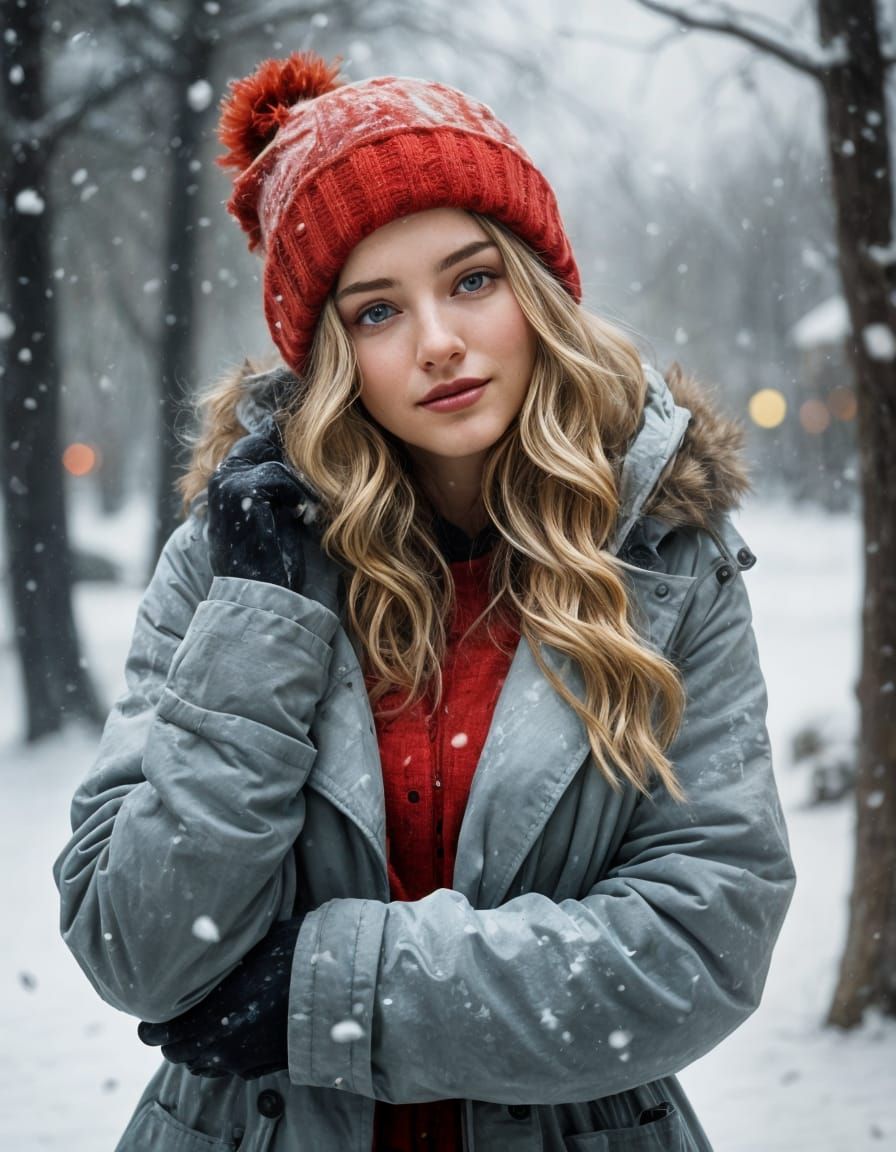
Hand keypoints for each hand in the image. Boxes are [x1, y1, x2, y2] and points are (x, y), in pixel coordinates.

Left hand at [137, 917, 301, 1078]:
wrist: (336, 983)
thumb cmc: (292, 954)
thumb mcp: (247, 948)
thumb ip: (215, 961)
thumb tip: (196, 945)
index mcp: (209, 1015)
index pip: (158, 1035)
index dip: (151, 1026)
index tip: (152, 1017)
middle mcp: (220, 1045)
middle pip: (177, 1054)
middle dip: (173, 1038)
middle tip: (179, 1017)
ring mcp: (242, 1061)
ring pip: (202, 1065)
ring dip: (198, 1049)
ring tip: (208, 1026)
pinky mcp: (263, 1068)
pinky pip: (231, 1068)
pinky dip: (226, 1054)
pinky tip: (238, 1032)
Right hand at [207, 419, 311, 591]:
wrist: (260, 594)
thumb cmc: (270, 561)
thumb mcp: (270, 515)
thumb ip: (273, 487)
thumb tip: (296, 458)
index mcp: (223, 485)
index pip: (253, 446)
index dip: (281, 453)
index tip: (302, 477)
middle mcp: (219, 479)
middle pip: (261, 444)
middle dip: (290, 467)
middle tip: (305, 496)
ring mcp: (227, 483)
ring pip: (275, 464)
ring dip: (298, 488)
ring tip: (304, 514)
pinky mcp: (242, 491)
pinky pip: (279, 476)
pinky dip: (297, 496)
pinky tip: (301, 518)